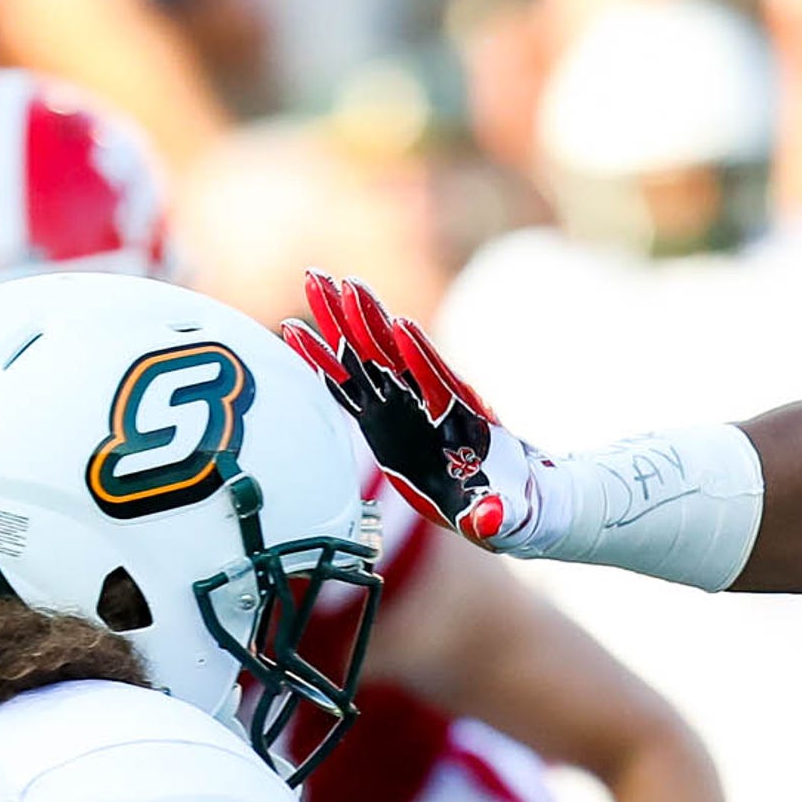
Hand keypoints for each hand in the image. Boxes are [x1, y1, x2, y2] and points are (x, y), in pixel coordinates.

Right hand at [282, 272, 554, 549]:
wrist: (502, 500)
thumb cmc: (506, 508)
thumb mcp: (505, 516)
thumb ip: (495, 517)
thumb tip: (489, 522)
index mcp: (459, 419)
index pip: (437, 381)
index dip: (420, 356)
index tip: (400, 324)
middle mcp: (426, 403)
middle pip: (393, 354)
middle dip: (366, 318)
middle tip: (337, 280)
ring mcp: (401, 407)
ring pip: (366, 357)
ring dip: (341, 319)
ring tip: (315, 279)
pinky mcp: (380, 420)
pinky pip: (346, 385)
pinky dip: (322, 358)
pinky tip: (294, 331)